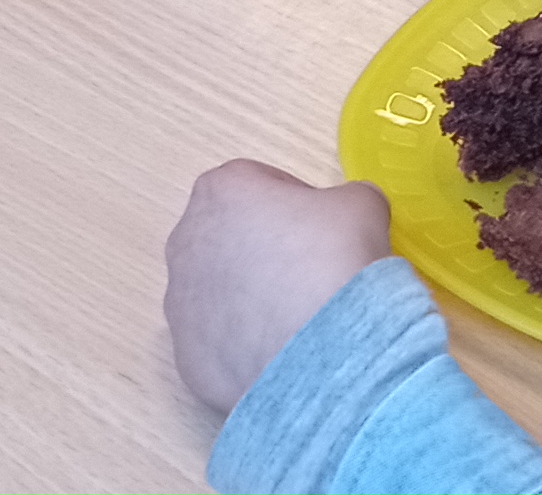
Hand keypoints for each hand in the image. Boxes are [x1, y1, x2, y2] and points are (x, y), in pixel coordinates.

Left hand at [163, 161, 395, 413]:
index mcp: (221, 191)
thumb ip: (347, 199)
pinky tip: (283, 355)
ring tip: (299, 322)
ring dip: (251, 301)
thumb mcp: (362, 206)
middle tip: (311, 276)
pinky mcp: (187, 356)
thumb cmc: (335, 260)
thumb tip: (345, 216)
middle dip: (266, 253)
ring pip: (219, 294)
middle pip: (231, 239)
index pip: (259, 185)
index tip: (323, 231)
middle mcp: (186, 240)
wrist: (324, 352)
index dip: (296, 205)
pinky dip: (246, 348)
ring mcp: (179, 302)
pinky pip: (219, 344)